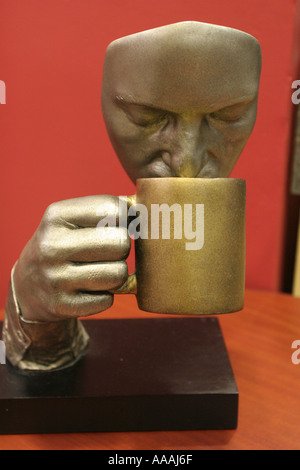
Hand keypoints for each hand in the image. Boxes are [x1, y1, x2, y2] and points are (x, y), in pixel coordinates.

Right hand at [13, 196, 129, 321]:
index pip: (113, 209)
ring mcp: (55, 278)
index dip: (127, 218)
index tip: (121, 224)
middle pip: (121, 243)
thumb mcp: (72, 219)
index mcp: (56, 216)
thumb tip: (148, 209)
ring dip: (117, 274)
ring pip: (118, 274)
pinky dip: (105, 295)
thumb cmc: (64, 244)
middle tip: (110, 250)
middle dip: (122, 248)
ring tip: (101, 269)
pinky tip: (90, 288)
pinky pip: (108, 300)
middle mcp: (51, 245)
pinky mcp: (61, 306)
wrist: (28, 285)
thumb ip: (108, 210)